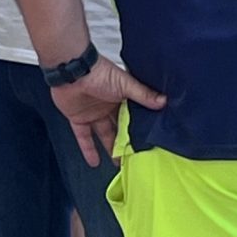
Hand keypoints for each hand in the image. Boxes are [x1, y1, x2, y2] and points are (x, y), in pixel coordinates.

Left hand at [49, 53, 166, 166]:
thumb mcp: (126, 84)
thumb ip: (143, 95)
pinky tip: (94, 163)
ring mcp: (93, 113)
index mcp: (121, 96)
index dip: (138, 129)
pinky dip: (88, 150)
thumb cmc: (99, 73)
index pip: (132, 116)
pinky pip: (84, 137)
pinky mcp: (78, 119)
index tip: (146, 143)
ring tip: (118, 164)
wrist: (72, 71)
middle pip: (118, 128)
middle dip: (125, 142)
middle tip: (133, 157)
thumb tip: (163, 101)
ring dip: (110, 149)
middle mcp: (108, 106)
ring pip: (104, 135)